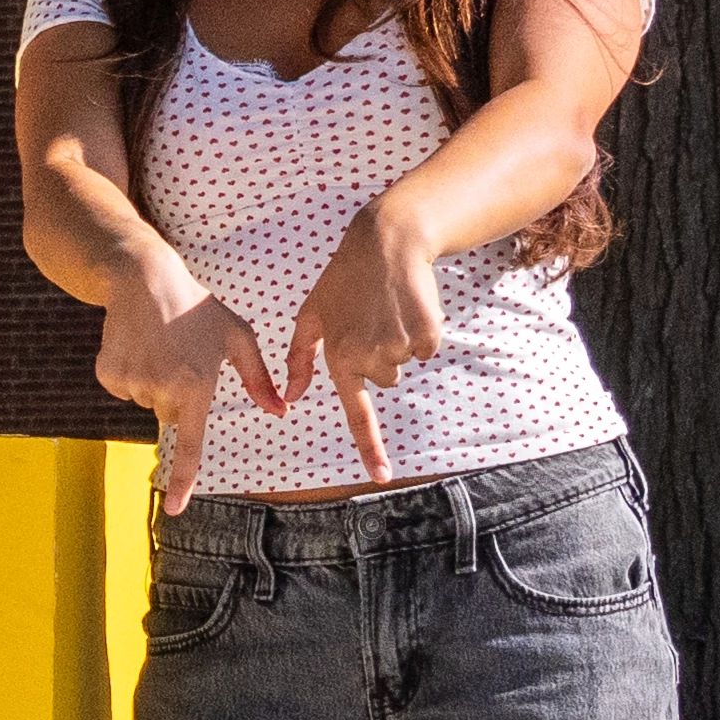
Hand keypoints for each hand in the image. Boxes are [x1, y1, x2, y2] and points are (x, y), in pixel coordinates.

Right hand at [95, 255, 283, 514]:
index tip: (175, 510)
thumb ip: (259, 379)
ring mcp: (132, 382)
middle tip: (179, 356)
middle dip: (175, 393)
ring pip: (145, 402)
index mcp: (197, 385)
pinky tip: (136, 345)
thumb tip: (280, 411)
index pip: (190, 443)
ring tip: (158, 346)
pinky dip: (128, 373)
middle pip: (169, 416)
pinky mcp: (109, 373)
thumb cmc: (197, 308)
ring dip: (151, 381)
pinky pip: (122, 390)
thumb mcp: (237, 337)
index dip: (183, 479)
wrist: (144, 280)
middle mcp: (163, 388)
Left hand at [283, 201, 447, 482]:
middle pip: (385, 378)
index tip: (383, 477)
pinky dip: (422, 330)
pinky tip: (407, 305)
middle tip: (371, 317)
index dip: (371, 448)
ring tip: (387, 308)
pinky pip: (427, 348)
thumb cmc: (343, 279)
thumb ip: (299, 360)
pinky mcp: (427, 333)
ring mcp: (399, 346)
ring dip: (399, 340)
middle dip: (379, 353)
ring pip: (405, 362)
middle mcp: (369, 357)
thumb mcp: (310, 316)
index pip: (358, 412)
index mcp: (339, 358)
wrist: (386, 243)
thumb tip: (292, 398)